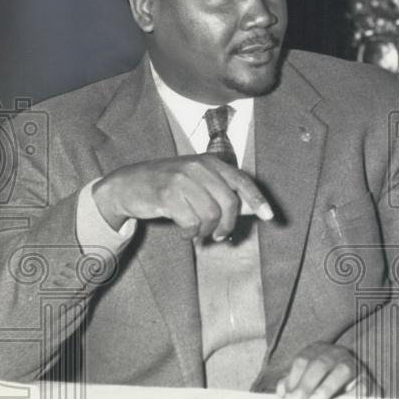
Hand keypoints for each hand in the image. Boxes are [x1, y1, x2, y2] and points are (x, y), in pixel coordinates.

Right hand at [91, 155, 273, 239]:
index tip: (270, 217)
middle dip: (227, 225)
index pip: (242, 181)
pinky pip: (191, 223)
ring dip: (206, 231)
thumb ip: (221, 192)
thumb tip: (251, 211)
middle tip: (220, 236)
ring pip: (211, 215)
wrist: (128, 184)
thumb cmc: (168, 186)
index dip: (257, 200)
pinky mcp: (167, 194)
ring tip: (196, 232)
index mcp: (210, 162)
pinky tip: (184, 232)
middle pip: (229, 203)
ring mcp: (182, 179)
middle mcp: (198, 167)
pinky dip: (190, 233)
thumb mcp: (197, 182)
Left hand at [275, 343, 376, 398]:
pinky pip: (357, 388)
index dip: (293, 377)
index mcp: (320, 350)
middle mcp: (338, 354)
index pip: (304, 359)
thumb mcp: (305, 382)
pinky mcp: (367, 382)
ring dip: (324, 389)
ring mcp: (354, 366)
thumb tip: (282, 392)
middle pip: (320, 364)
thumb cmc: (323, 386)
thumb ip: (292, 385)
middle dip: (305, 386)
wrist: (354, 390)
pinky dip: (344, 397)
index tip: (285, 396)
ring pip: (341, 372)